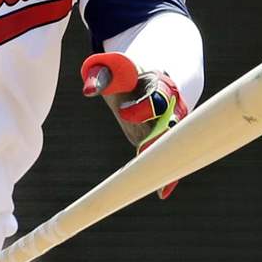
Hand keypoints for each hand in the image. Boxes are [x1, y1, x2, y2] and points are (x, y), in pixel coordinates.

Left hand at [81, 52, 187, 199]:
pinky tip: (162, 192)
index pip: (157, 99)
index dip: (142, 108)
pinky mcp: (164, 138)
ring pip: (173, 145)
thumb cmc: (121, 73)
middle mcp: (171, 106)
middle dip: (158, 139)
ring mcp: (171, 124)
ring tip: (161, 187)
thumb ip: (99, 77)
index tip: (123, 112)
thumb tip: (88, 91)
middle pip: (170, 126)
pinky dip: (168, 173)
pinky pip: (169, 156)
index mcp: (159, 85)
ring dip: (167, 162)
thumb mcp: (110, 70)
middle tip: (143, 152)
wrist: (141, 77)